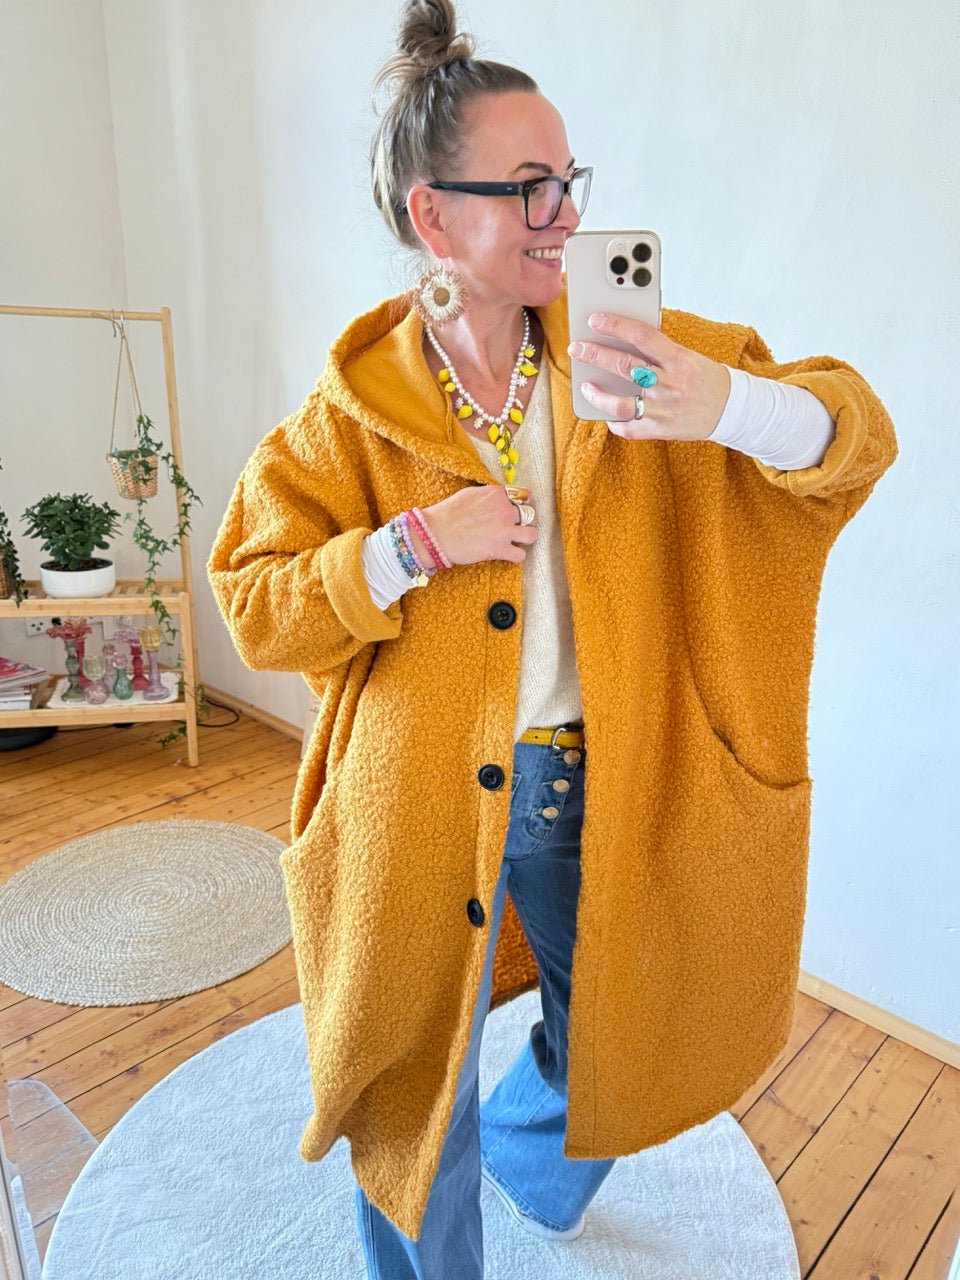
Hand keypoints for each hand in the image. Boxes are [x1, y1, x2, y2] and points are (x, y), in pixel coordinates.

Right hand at [423, 484, 538, 565]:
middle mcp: (505, 510)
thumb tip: (498, 498)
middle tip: (519, 526)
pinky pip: (521, 555)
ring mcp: (504, 530)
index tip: (518, 510)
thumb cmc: (447, 514)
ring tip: (518, 540)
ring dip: (527, 538)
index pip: (524, 495)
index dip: (523, 503)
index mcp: (497, 494)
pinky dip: (516, 556)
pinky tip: (508, 554)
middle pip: (531, 514)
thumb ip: (489, 495)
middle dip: (527, 521)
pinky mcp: (500, 549)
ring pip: (532, 534)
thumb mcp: (470, 493)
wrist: (435, 534)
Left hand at [567, 312, 730, 440]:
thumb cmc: (704, 377)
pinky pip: (630, 429)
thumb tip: (624, 339)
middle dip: (595, 355)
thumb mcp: (686, 356)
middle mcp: (669, 383)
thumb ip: (658, 351)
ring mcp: (664, 408)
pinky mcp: (661, 429)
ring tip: (585, 387)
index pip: (642, 337)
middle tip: (577, 348)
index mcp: (678, 359)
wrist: (731, 408)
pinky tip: (607, 416)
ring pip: (620, 403)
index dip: (616, 325)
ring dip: (597, 395)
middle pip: (624, 366)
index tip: (595, 319)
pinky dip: (615, 423)